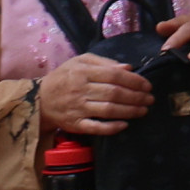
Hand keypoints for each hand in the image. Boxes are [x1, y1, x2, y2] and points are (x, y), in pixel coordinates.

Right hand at [37, 54, 153, 136]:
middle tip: (150, 99)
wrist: (40, 99)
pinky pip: (96, 127)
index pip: (114, 76)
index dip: (134, 81)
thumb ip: (104, 63)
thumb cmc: (64, 77)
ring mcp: (78, 108)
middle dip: (136, 97)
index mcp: (83, 72)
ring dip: (129, 111)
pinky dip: (111, 127)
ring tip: (144, 110)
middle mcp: (81, 90)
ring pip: (108, 110)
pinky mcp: (75, 124)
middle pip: (114, 93)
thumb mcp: (80, 62)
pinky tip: (125, 125)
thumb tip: (128, 68)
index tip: (147, 85)